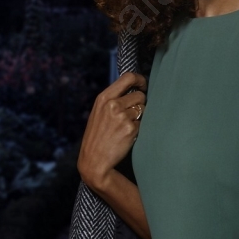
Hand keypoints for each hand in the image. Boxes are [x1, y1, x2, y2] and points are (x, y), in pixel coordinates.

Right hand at [77, 72, 147, 190]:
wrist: (94, 160)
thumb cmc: (97, 136)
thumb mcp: (99, 112)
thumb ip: (113, 99)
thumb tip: (135, 88)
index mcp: (104, 98)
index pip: (128, 77)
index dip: (140, 79)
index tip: (144, 85)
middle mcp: (113, 105)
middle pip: (140, 95)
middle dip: (140, 104)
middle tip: (132, 115)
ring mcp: (122, 117)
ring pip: (143, 109)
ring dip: (139, 117)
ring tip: (126, 127)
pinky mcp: (131, 129)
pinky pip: (143, 123)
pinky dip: (139, 129)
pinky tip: (127, 136)